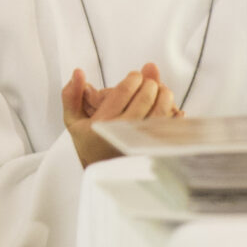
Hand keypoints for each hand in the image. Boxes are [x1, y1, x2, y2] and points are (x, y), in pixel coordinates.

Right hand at [62, 64, 180, 168]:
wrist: (102, 174)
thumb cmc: (90, 144)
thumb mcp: (73, 122)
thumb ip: (71, 96)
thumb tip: (78, 72)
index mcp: (103, 123)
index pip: (125, 90)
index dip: (134, 78)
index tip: (135, 76)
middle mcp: (123, 131)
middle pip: (145, 96)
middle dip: (150, 83)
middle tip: (148, 83)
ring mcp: (141, 141)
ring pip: (161, 110)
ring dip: (165, 94)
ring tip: (161, 91)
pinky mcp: (154, 150)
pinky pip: (171, 128)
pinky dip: (175, 115)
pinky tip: (171, 110)